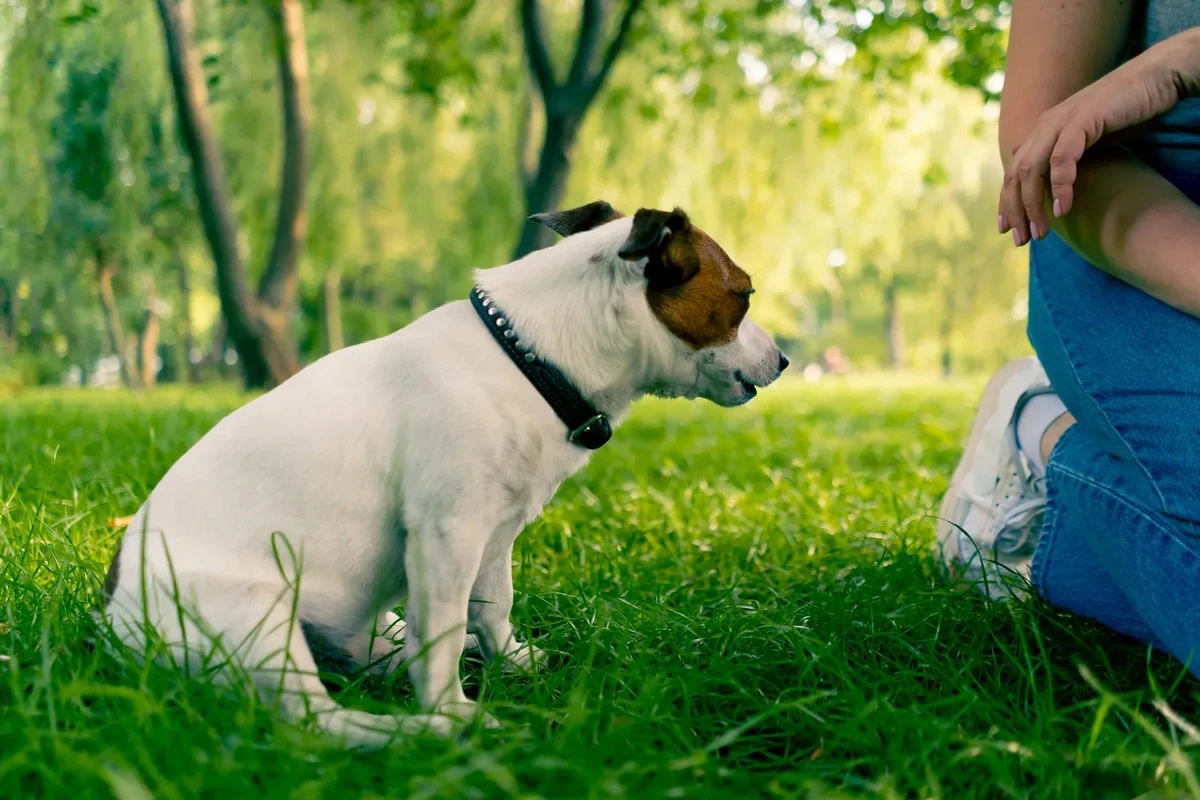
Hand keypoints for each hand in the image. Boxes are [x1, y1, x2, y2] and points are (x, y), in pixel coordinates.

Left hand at [1000, 27, 1199, 245]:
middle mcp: (1045, 125)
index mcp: (1043, 131)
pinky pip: (1062, 158)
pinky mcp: (1082, 119)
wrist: (1155, 77)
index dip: (1007, 202)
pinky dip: (1060, 185)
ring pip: (1032, 169)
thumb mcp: (1089, 140)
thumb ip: (1068, 160)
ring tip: (1041, 231)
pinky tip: (1062, 209)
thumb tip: (1056, 190)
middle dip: (1015, 211)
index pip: (1013, 172)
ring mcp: (1061, 121)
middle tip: (1021, 240)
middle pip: (1016, 175)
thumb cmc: (1126, 111)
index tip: (1007, 230)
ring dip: (1033, 204)